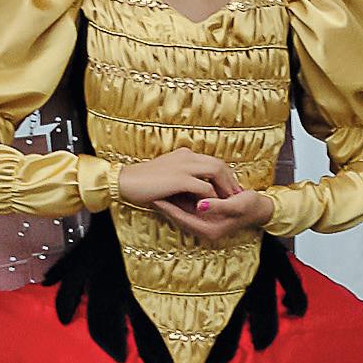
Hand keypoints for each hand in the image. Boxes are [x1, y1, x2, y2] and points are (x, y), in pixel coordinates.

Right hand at [118, 147, 240, 208]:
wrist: (125, 181)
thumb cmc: (142, 182)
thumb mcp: (166, 175)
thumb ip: (181, 178)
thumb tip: (194, 191)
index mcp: (184, 155)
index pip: (212, 161)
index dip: (224, 175)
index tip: (230, 188)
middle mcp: (187, 157)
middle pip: (219, 164)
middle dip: (230, 180)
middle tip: (237, 195)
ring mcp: (184, 166)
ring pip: (216, 172)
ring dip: (225, 187)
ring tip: (230, 202)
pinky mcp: (180, 179)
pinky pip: (205, 187)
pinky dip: (213, 197)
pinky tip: (215, 207)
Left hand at [153, 188, 274, 240]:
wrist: (260, 209)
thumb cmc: (250, 206)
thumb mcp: (236, 205)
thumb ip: (218, 206)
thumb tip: (200, 205)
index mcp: (209, 230)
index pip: (181, 218)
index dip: (167, 207)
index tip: (154, 195)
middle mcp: (203, 229)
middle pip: (176, 217)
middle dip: (163, 204)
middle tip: (148, 191)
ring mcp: (203, 224)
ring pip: (180, 213)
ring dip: (168, 201)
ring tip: (154, 188)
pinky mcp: (203, 216)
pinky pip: (186, 209)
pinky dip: (178, 199)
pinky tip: (171, 188)